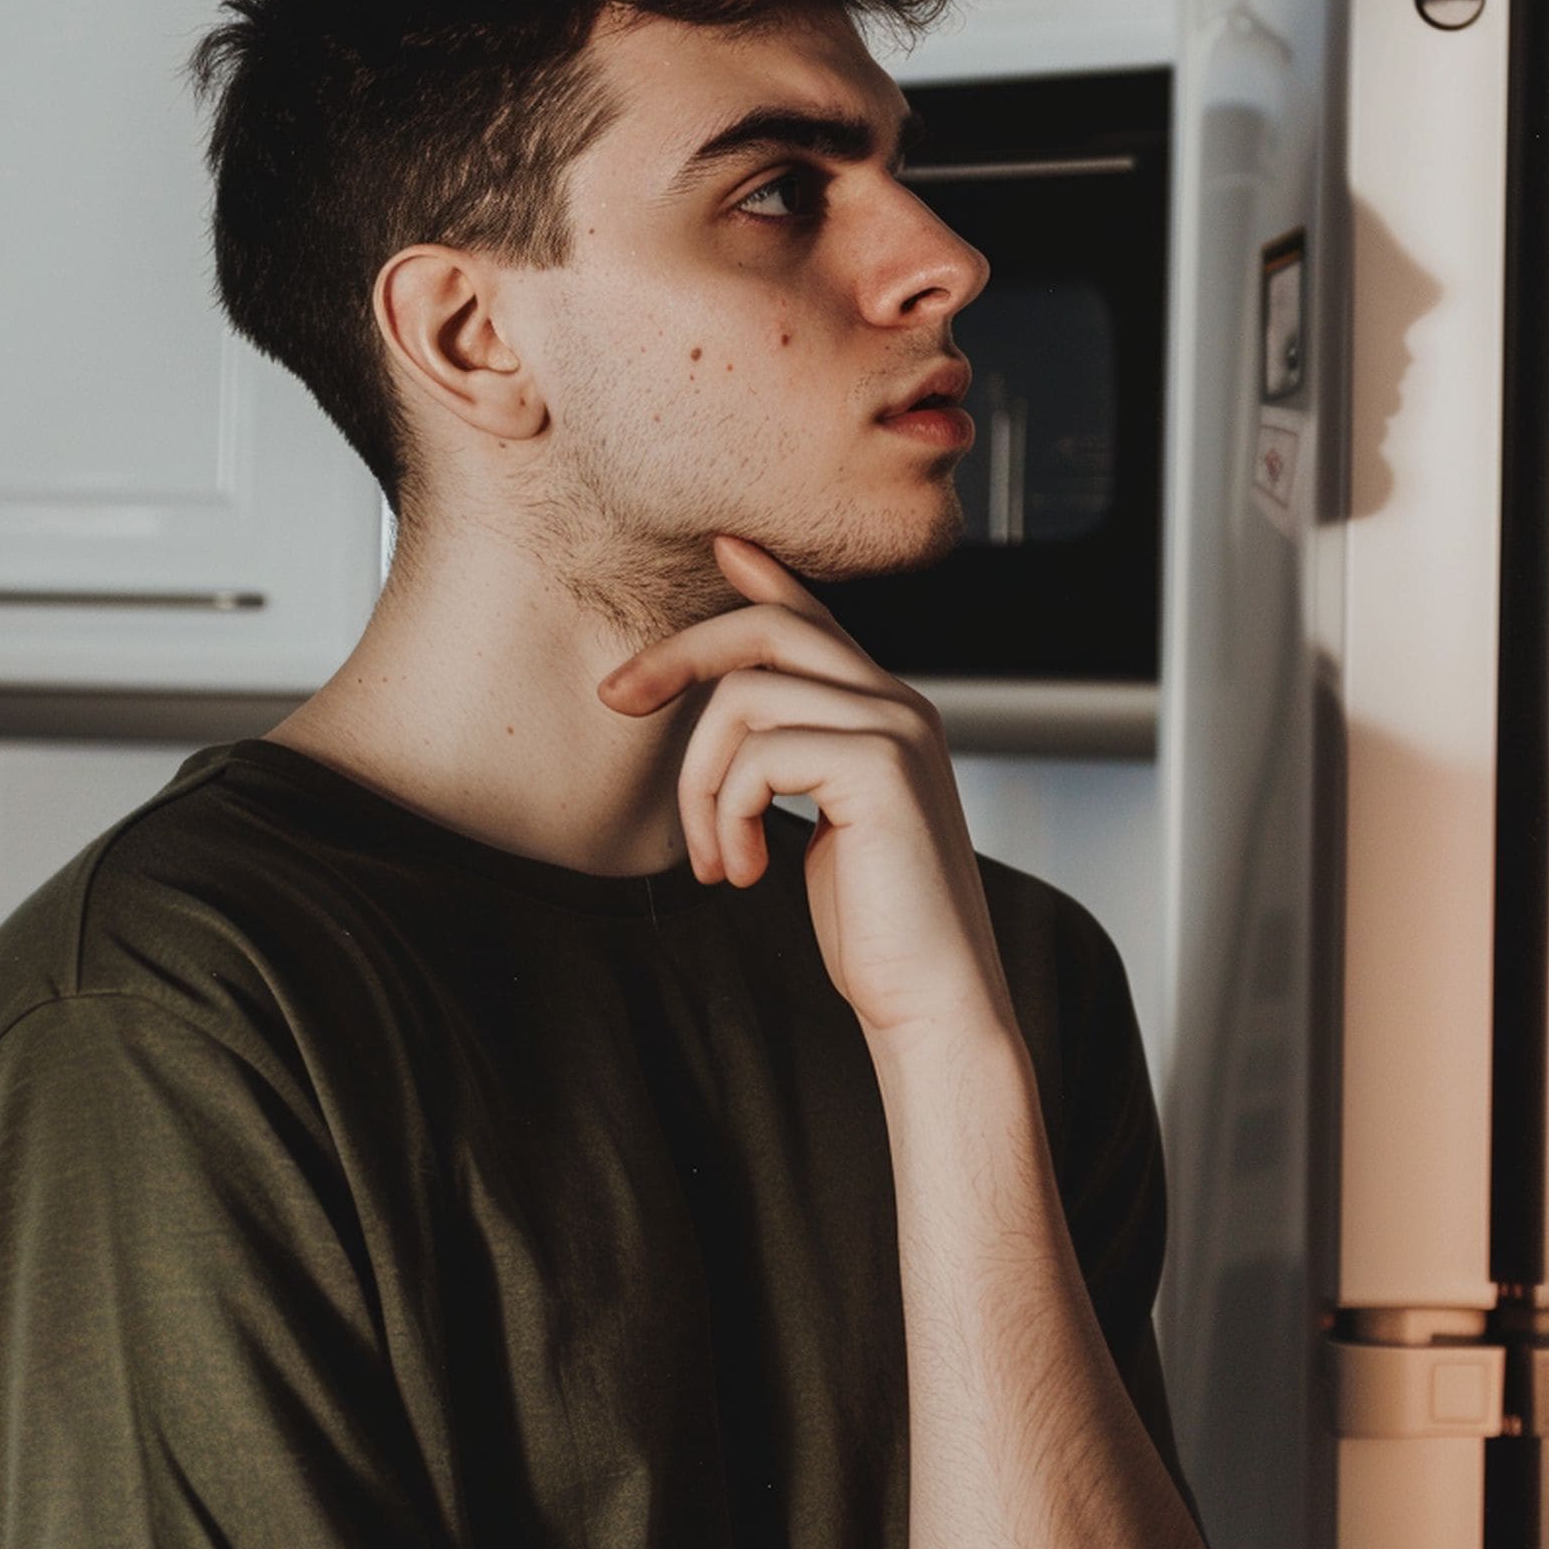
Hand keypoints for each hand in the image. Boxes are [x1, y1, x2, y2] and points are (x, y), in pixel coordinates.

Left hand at [597, 534, 1017, 1043]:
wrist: (933, 1001)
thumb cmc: (877, 926)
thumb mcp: (827, 824)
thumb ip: (799, 760)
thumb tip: (742, 721)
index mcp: (889, 714)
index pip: (817, 620)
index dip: (765, 576)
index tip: (721, 547)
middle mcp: (899, 705)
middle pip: (766, 630)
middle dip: (676, 656)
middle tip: (615, 700)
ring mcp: (895, 729)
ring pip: (744, 699)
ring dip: (700, 786)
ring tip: (717, 861)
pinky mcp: (879, 768)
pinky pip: (757, 755)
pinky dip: (726, 815)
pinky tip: (746, 871)